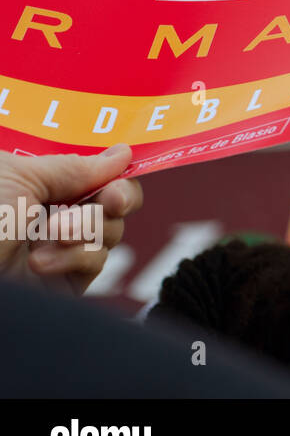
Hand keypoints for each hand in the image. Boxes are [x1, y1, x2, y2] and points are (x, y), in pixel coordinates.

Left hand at [0, 144, 141, 293]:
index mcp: (35, 180)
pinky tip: (40, 261)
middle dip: (116, 198)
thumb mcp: (20, 179)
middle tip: (110, 201)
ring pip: (110, 230)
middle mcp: (50, 210)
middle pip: (114, 199)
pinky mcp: (63, 281)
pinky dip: (74, 258)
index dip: (113, 170)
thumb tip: (124, 154)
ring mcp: (58, 247)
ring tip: (51, 234)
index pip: (91, 169)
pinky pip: (95, 262)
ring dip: (87, 228)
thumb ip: (73, 167)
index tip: (119, 172)